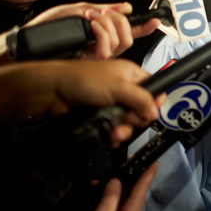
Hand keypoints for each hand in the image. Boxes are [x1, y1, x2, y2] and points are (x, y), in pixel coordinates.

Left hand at [0, 59, 162, 141]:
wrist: (54, 91)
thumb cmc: (85, 81)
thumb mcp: (118, 87)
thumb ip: (140, 98)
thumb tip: (156, 111)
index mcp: (131, 74)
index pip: (154, 88)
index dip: (154, 102)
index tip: (148, 112)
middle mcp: (124, 88)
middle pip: (142, 108)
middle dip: (136, 120)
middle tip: (128, 122)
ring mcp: (113, 102)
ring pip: (129, 121)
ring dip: (124, 130)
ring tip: (115, 134)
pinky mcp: (102, 114)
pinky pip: (116, 126)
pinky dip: (114, 133)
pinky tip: (110, 136)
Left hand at [27, 2, 160, 58]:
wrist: (27, 44)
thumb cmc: (46, 29)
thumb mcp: (74, 11)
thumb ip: (101, 9)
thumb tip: (125, 7)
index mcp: (100, 35)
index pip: (128, 32)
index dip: (144, 28)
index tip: (156, 20)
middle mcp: (102, 48)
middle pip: (127, 38)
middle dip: (118, 21)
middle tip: (101, 14)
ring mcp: (97, 57)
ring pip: (119, 43)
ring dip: (107, 26)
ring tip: (90, 19)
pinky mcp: (90, 62)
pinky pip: (106, 49)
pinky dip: (101, 34)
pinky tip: (90, 27)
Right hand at [78, 162, 157, 210]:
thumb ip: (110, 196)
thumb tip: (116, 180)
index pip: (143, 188)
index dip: (149, 172)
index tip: (155, 160)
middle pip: (135, 190)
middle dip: (131, 175)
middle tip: (126, 161)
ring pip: (125, 197)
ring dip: (115, 187)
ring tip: (101, 180)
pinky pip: (118, 205)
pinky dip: (110, 197)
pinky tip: (99, 193)